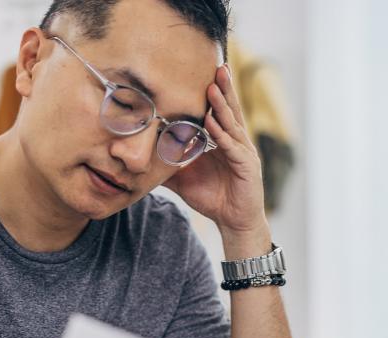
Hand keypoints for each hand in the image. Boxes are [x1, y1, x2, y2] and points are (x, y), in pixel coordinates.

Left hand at [164, 64, 268, 236]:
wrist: (233, 222)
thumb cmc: (212, 198)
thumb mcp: (183, 178)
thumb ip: (166, 166)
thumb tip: (140, 160)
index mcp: (224, 140)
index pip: (219, 111)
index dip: (214, 93)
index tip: (204, 72)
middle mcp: (236, 142)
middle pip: (230, 110)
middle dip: (223, 88)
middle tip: (217, 66)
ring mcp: (243, 153)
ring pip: (232, 124)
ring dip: (222, 105)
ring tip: (212, 87)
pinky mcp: (247, 166)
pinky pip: (232, 147)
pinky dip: (222, 135)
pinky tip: (213, 123)